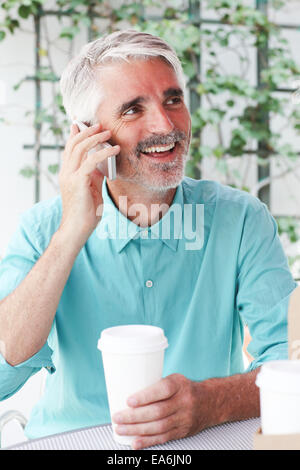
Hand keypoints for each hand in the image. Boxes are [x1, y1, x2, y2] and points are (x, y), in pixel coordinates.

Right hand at [58, 123, 119, 247]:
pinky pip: (91, 161)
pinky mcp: (78, 182)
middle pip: (73, 144)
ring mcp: (70, 176)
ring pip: (80, 148)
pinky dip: (104, 152)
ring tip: (107, 132)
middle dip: (86, 131)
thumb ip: (94, 176)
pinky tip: (114, 149)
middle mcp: (66, 172)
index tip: (81, 123)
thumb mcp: (91, 189)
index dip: (75, 134)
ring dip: (95, 137)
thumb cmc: (85, 213)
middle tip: (99, 125)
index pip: (69, 148)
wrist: (77, 229)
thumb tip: (102, 164)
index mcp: (67, 173)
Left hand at [112, 373, 215, 449]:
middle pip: (157, 411)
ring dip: (136, 430)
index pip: (163, 390)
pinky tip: (135, 442)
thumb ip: (155, 385)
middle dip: (134, 417)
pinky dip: (147, 441)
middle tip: (118, 417)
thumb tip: (127, 389)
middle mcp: (183, 402)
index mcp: (179, 384)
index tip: (129, 401)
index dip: (145, 396)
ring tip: (121, 429)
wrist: (210, 402)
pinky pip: (163, 438)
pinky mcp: (182, 431)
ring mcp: (184, 418)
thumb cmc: (186, 389)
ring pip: (158, 427)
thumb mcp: (174, 379)